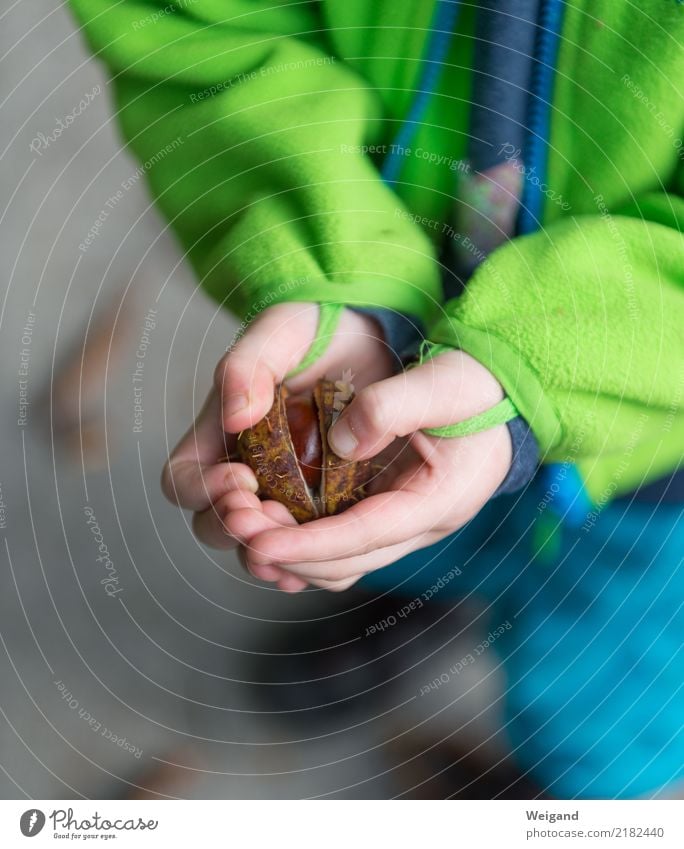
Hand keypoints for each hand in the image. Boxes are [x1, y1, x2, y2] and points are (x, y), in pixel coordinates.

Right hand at [161, 302, 394, 589]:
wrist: (372, 339)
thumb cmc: (319, 328)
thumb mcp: (284, 329)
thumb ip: (250, 364)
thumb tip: (235, 417)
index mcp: (219, 435)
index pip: (182, 480)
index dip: (202, 490)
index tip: (242, 477)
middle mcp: (244, 472)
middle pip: (215, 525)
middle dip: (236, 530)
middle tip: (266, 520)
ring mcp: (282, 495)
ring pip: (260, 548)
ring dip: (271, 557)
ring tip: (292, 560)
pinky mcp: (323, 509)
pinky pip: (306, 552)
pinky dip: (308, 564)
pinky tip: (323, 563)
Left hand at [237, 350, 512, 591]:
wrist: (500, 394)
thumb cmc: (478, 386)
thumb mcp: (446, 382)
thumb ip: (396, 406)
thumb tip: (342, 442)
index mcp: (441, 500)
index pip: (366, 534)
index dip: (310, 542)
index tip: (259, 540)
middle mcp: (421, 525)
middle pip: (348, 561)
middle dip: (289, 551)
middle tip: (236, 525)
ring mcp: (404, 524)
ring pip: (341, 563)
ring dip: (290, 553)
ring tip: (243, 525)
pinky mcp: (387, 513)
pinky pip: (341, 546)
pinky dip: (303, 543)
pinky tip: (268, 523)